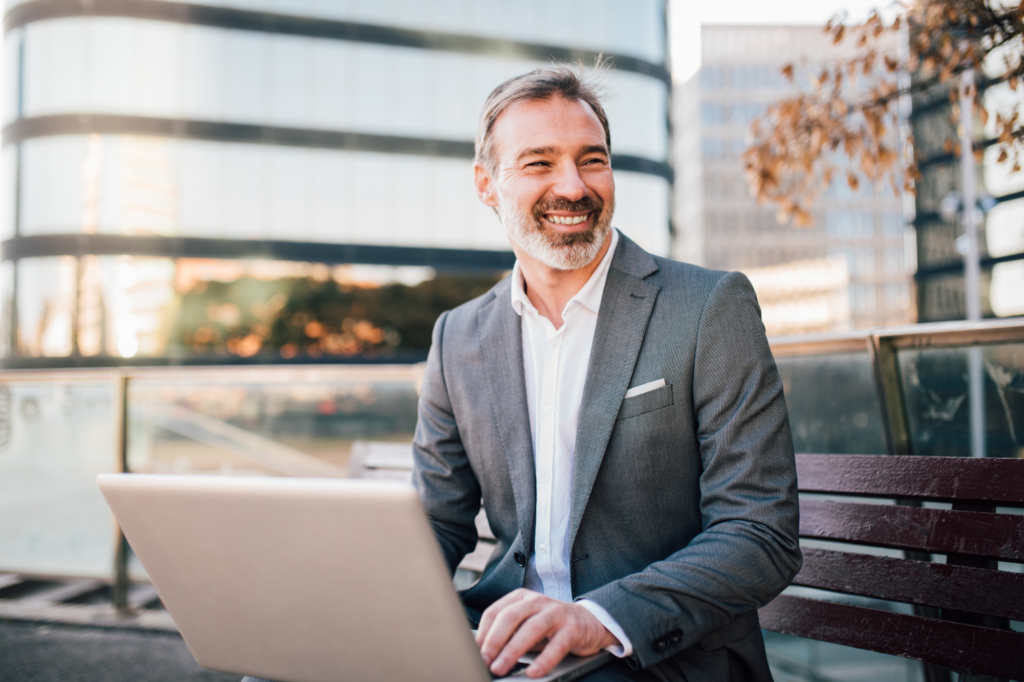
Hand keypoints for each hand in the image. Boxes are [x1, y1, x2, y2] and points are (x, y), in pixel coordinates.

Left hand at [475, 589, 618, 677]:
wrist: (590, 622)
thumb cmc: (550, 625)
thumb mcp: (526, 623)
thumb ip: (508, 633)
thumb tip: (481, 652)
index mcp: (521, 598)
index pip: (495, 611)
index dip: (483, 633)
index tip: (474, 652)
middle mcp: (537, 601)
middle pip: (510, 617)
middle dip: (494, 641)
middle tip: (484, 660)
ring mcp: (556, 613)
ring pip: (531, 629)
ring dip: (513, 650)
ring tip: (500, 668)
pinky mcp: (573, 628)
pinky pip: (556, 645)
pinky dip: (543, 660)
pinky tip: (533, 672)